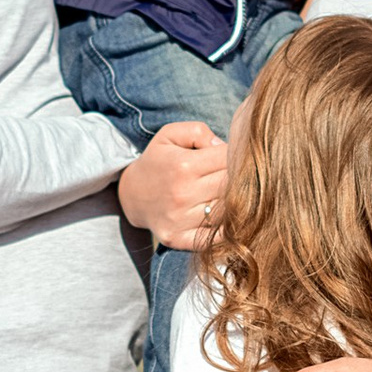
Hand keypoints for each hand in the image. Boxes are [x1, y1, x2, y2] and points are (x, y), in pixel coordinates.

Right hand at [116, 118, 227, 248]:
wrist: (132, 195)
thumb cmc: (158, 160)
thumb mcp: (170, 134)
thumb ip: (199, 132)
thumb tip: (225, 147)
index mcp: (183, 165)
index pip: (228, 159)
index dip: (237, 156)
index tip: (236, 158)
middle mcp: (182, 194)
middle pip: (231, 186)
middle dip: (240, 180)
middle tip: (240, 178)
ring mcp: (179, 219)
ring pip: (227, 212)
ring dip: (234, 204)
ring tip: (232, 196)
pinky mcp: (177, 238)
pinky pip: (214, 237)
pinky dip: (226, 229)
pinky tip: (226, 218)